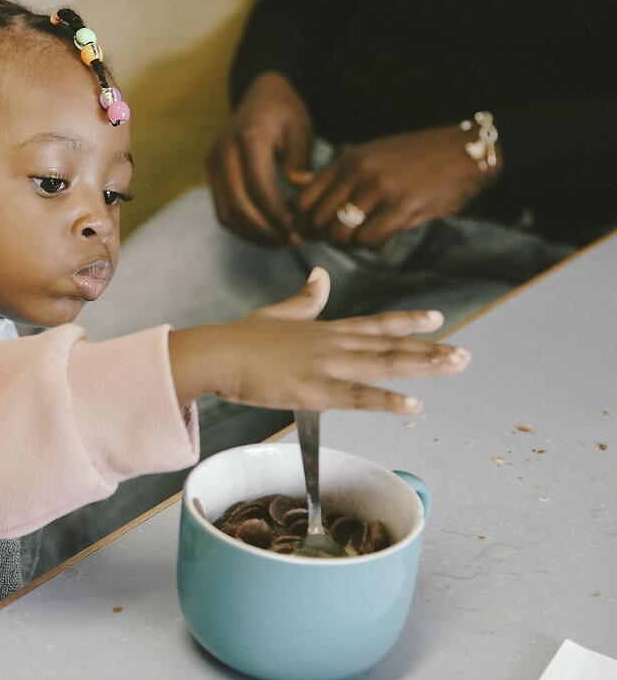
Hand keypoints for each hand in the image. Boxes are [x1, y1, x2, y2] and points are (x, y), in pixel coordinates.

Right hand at [168, 267, 469, 413]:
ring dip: (422, 366)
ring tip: (455, 367)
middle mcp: (332, 343)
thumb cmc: (240, 338)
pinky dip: (387, 400)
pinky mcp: (311, 390)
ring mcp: (324, 365)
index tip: (437, 318)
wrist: (214, 353)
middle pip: (390, 346)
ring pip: (382, 365)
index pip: (375, 324)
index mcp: (324, 329)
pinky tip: (413, 405)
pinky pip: (356, 397)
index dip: (408, 322)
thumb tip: (322, 274)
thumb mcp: (277, 313)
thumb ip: (305, 298)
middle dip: (430, 350)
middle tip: (465, 355)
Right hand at [206, 72, 313, 246]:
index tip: (299, 230)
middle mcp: (224, 152)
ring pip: (227, 214)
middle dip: (266, 230)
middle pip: (238, 205)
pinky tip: (266, 233)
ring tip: (281, 241)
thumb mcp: (300, 127)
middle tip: (292, 241)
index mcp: (249, 137)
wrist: (259, 97)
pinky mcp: (212, 176)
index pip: (259, 186)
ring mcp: (214, 165)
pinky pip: (223, 212)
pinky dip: (243, 228)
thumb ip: (299, 157)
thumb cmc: (285, 113)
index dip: (278, 214)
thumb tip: (299, 187)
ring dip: (253, 234)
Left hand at [294, 125, 498, 249]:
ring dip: (348, 245)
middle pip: (316, 222)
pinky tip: (384, 238)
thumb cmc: (416, 158)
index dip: (302, 224)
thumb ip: (338, 176)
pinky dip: (372, 246)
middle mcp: (357, 172)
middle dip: (324, 238)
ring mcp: (379, 189)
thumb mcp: (371, 155)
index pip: (302, 201)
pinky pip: (370, 240)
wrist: (468, 151)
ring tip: (364, 238)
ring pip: (340, 235)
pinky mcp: (403, 206)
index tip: (315, 233)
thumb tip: (301, 192)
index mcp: (346, 161)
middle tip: (342, 239)